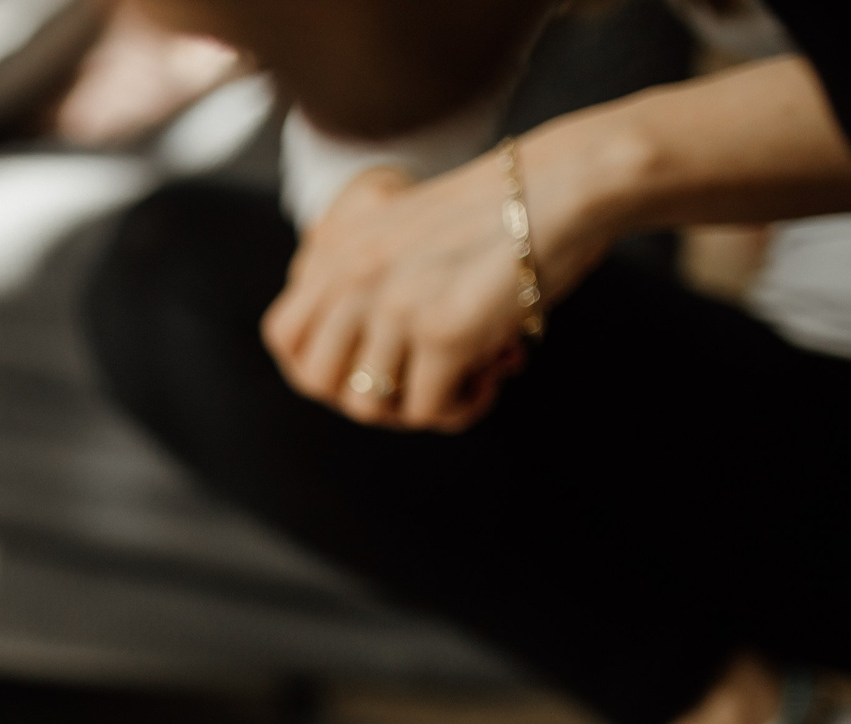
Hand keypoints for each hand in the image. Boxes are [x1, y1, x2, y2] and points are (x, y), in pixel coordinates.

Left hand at [263, 140, 604, 433]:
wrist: (566, 186)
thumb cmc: (500, 216)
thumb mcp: (404, 236)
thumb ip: (364, 283)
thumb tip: (358, 374)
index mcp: (339, 251)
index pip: (284, 337)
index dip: (322, 367)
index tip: (373, 367)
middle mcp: (355, 278)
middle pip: (322, 383)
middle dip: (370, 395)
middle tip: (420, 381)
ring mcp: (395, 306)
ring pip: (372, 406)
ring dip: (420, 404)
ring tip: (466, 375)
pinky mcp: (443, 332)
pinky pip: (428, 410)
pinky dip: (460, 406)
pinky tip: (492, 374)